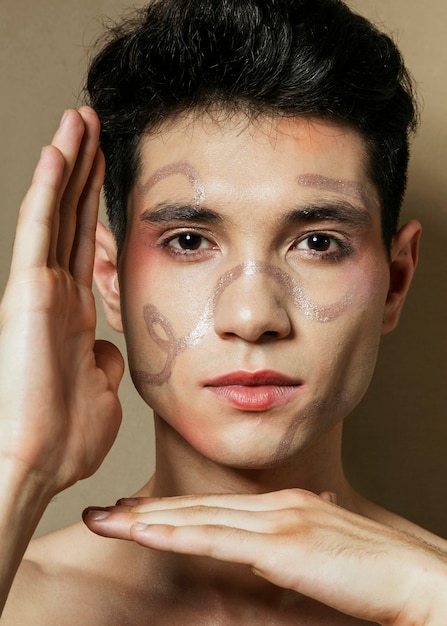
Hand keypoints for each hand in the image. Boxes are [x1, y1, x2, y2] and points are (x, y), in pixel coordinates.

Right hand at [0, 107, 123, 496]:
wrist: (36, 462)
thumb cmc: (66, 435)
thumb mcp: (102, 388)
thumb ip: (104, 358)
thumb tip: (109, 345)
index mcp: (73, 312)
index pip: (87, 243)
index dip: (96, 204)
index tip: (110, 170)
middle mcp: (55, 292)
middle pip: (71, 217)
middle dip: (84, 171)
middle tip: (96, 126)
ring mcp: (39, 289)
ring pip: (55, 211)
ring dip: (68, 164)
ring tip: (81, 120)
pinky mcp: (27, 291)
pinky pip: (40, 230)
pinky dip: (50, 189)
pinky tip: (60, 151)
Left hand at [84, 489, 446, 624]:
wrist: (413, 575)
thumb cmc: (374, 569)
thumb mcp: (328, 546)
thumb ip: (301, 536)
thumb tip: (284, 535)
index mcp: (285, 505)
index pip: (215, 506)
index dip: (173, 508)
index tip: (138, 511)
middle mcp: (275, 504)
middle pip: (197, 507)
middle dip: (145, 510)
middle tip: (105, 511)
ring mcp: (276, 521)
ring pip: (197, 519)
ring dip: (146, 520)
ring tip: (106, 521)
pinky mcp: (280, 546)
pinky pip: (215, 541)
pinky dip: (174, 536)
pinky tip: (143, 534)